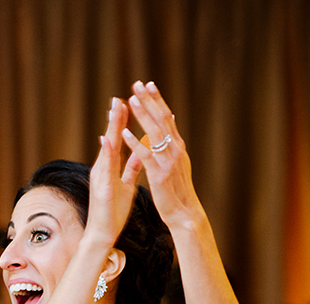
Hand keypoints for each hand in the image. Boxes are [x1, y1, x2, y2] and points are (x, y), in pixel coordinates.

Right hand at [85, 97, 143, 245]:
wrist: (103, 233)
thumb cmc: (114, 211)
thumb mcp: (127, 184)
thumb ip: (132, 166)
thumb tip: (140, 150)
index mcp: (110, 167)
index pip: (117, 139)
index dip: (123, 121)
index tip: (129, 102)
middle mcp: (102, 168)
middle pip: (110, 138)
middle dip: (115, 118)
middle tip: (120, 97)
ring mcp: (100, 176)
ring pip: (106, 148)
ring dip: (110, 128)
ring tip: (114, 109)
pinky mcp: (101, 187)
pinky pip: (105, 167)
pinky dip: (107, 152)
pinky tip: (108, 139)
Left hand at [121, 80, 205, 227]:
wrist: (183, 213)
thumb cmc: (175, 190)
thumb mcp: (175, 163)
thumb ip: (171, 144)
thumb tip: (169, 124)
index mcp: (177, 146)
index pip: (167, 118)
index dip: (157, 100)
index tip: (148, 84)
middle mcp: (175, 150)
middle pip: (162, 120)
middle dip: (149, 101)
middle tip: (138, 83)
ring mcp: (168, 162)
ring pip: (155, 133)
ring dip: (142, 115)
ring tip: (131, 100)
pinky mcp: (159, 175)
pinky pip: (146, 156)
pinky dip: (136, 143)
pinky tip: (126, 132)